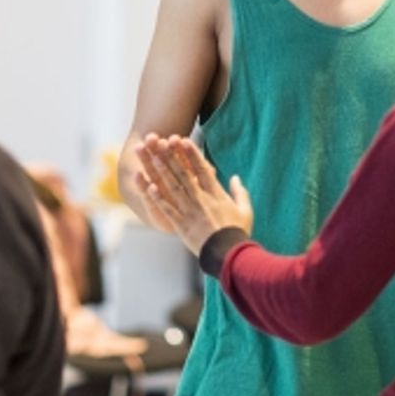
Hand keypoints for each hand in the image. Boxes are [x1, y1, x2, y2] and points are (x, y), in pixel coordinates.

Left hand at [134, 133, 251, 254]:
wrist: (228, 255)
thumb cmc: (238, 233)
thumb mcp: (245, 210)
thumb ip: (240, 192)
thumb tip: (236, 177)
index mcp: (216, 194)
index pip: (202, 169)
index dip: (192, 154)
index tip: (184, 141)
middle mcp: (201, 199)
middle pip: (184, 174)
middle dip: (173, 157)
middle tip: (162, 143)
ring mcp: (189, 211)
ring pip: (173, 188)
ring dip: (162, 172)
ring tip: (153, 158)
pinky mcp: (181, 225)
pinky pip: (168, 209)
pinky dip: (158, 198)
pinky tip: (149, 187)